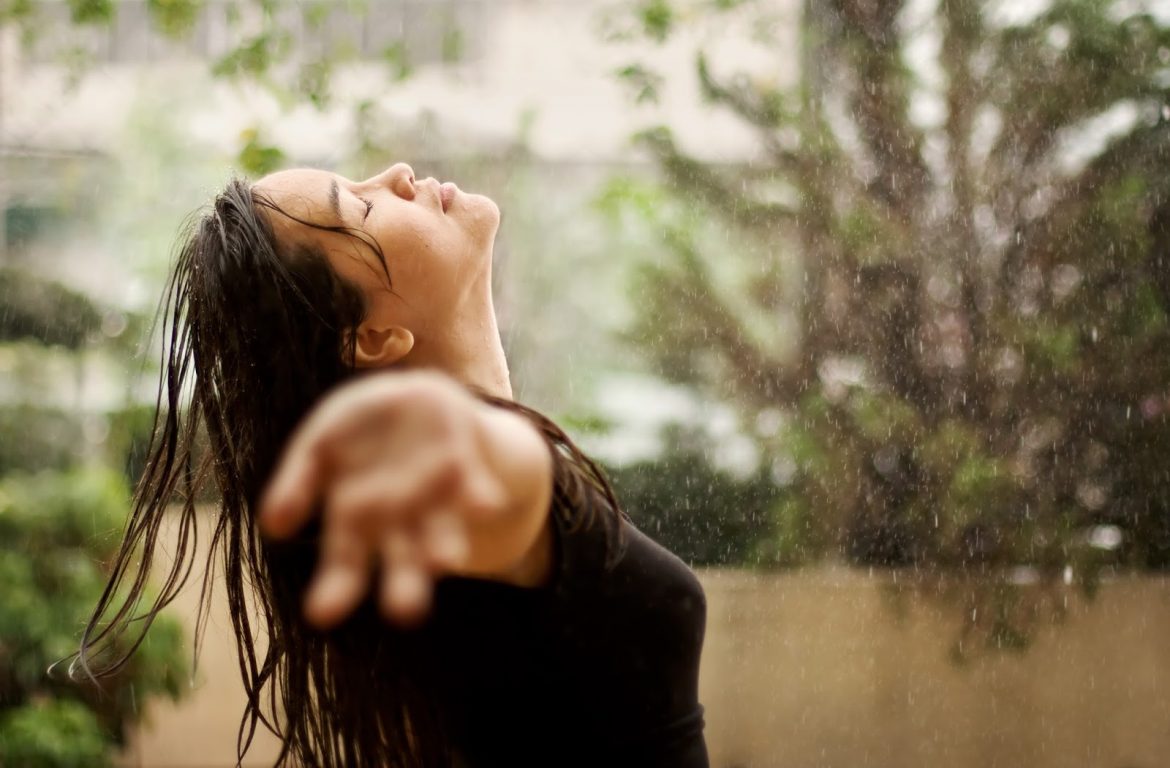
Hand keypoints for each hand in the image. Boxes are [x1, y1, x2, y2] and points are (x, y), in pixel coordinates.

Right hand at [258, 371, 552, 628]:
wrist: (417, 399)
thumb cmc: (358, 427)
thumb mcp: (320, 443)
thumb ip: (298, 481)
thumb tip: (272, 526)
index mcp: (358, 517)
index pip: (346, 560)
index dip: (336, 587)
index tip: (322, 615)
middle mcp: (400, 519)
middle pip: (402, 559)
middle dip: (405, 585)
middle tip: (405, 612)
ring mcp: (437, 499)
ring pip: (442, 532)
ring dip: (446, 547)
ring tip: (445, 562)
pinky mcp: (466, 470)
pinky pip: (476, 488)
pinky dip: (480, 498)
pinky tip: (488, 506)